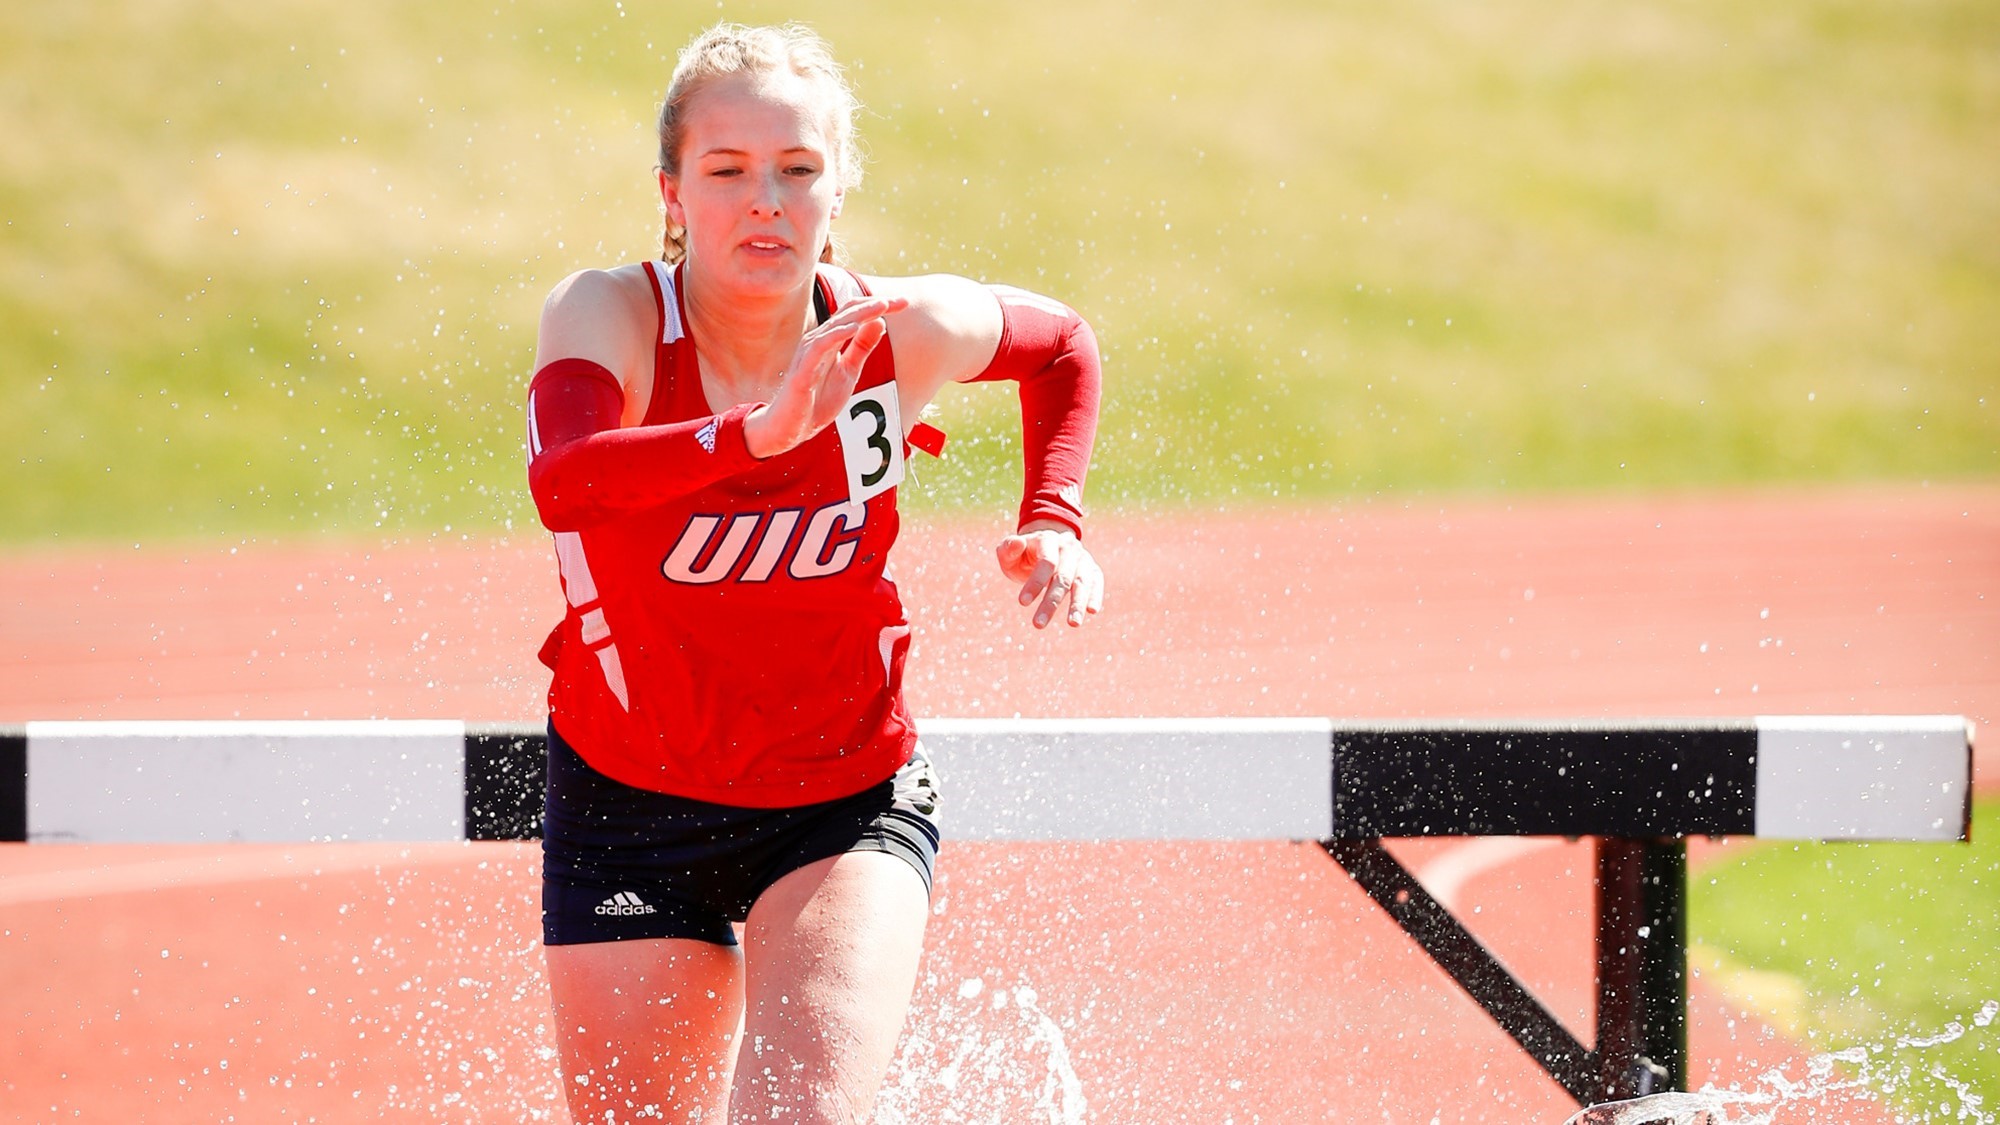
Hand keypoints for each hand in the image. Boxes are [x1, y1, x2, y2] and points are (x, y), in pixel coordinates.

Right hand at [743, 295, 909, 458]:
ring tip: (882, 306)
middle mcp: (818, 341)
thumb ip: (862, 348)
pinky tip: (854, 327)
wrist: (791, 428)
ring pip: (836, 325)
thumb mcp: (849, 371)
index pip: (855, 314)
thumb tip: (880, 322)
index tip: (905, 302)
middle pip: (848, 313)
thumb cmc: (817, 400)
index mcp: (830, 340)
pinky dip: (837, 334)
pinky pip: (820, 346)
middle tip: (902, 301)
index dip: (880, 306)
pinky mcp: (803, 369)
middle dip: (876, 305)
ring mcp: (809, 353)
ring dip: (860, 314)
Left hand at [995, 522, 1102, 628]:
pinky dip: (1095, 596)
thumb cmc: (1023, 554)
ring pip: (1082, 581)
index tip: (1022, 603)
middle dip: (1052, 602)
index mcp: (1048, 540)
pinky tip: (1092, 611)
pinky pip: (1096, 582)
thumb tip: (1017, 544)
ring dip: (1078, 603)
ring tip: (1073, 624)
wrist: (1045, 546)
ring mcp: (1082, 558)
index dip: (1036, 582)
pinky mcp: (1092, 569)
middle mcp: (1068, 547)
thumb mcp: (1009, 550)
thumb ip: (1008, 548)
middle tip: (1038, 624)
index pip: (1046, 562)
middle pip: (1063, 576)